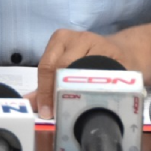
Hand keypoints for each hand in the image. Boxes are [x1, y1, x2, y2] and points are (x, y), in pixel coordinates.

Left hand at [25, 29, 139, 120]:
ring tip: (76, 109)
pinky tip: (96, 100)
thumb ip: (45, 86)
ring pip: (83, 71)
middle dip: (59, 92)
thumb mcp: (63, 68)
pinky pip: (104, 76)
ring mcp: (99, 43)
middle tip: (60, 112)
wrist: (121, 52)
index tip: (47, 112)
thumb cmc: (87, 61)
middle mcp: (78, 37)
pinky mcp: (117, 54)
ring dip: (78, 92)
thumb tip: (29, 103)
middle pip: (62, 66)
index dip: (45, 90)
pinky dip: (98, 89)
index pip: (47, 66)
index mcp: (60, 39)